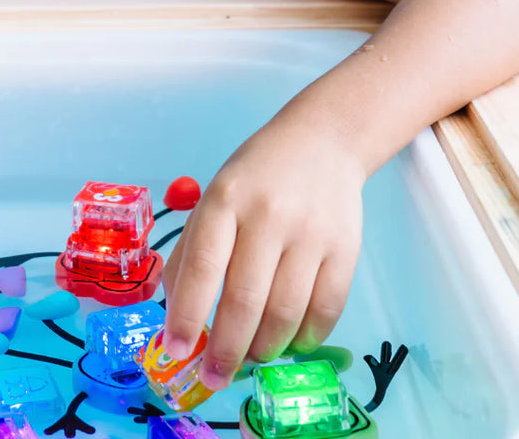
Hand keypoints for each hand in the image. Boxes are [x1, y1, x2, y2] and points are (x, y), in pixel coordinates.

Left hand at [161, 115, 364, 390]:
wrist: (322, 141)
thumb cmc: (256, 177)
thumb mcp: (213, 198)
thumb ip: (191, 251)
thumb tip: (173, 312)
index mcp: (225, 199)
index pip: (202, 266)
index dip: (187, 315)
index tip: (176, 351)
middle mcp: (267, 215)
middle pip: (244, 299)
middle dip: (226, 350)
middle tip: (215, 377)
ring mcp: (309, 232)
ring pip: (285, 313)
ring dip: (264, 348)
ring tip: (251, 356)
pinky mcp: (345, 248)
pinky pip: (325, 309)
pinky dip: (305, 337)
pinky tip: (291, 341)